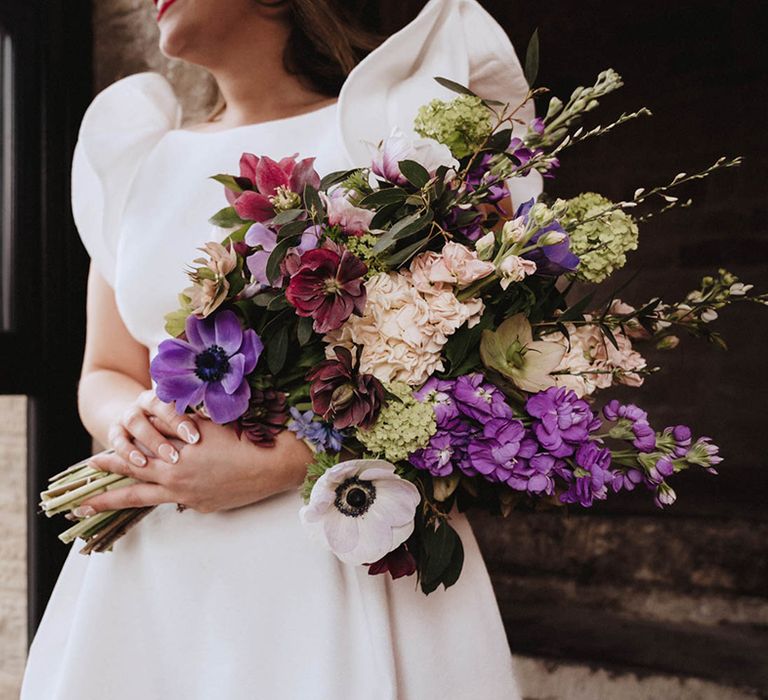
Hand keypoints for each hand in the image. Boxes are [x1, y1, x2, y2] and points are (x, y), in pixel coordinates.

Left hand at [76, 418, 313, 514]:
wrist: (274, 464)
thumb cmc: (243, 438)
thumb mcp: (205, 426)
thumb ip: (176, 427)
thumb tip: (154, 426)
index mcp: (175, 460)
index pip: (134, 461)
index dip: (111, 461)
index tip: (91, 463)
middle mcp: (177, 482)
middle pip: (133, 486)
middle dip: (105, 491)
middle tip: (79, 499)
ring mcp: (191, 498)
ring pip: (149, 501)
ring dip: (122, 503)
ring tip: (98, 508)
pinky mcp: (205, 507)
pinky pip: (181, 501)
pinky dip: (172, 494)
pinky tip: (173, 491)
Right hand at [100, 388, 200, 467]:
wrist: (135, 420)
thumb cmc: (173, 423)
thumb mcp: (187, 417)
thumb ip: (203, 417)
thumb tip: (225, 416)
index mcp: (167, 395)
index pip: (180, 398)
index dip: (189, 412)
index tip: (205, 425)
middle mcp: (146, 403)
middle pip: (158, 407)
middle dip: (174, 424)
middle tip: (191, 443)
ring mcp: (128, 417)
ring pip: (137, 423)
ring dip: (152, 440)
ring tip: (169, 457)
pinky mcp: (115, 433)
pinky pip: (118, 440)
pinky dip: (127, 450)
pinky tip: (140, 462)